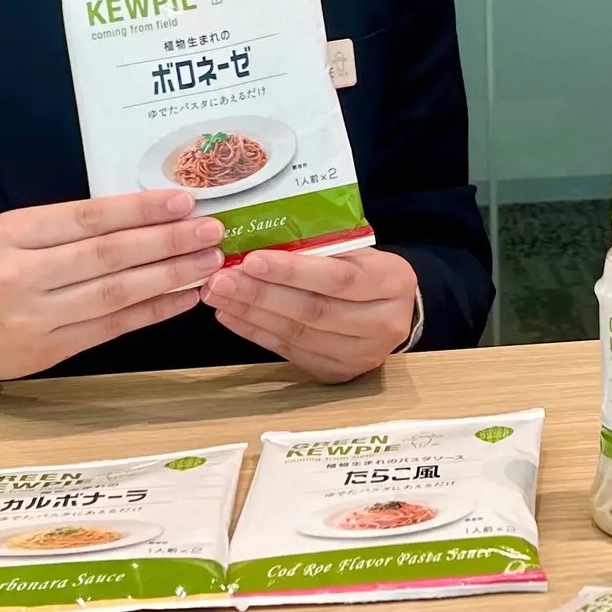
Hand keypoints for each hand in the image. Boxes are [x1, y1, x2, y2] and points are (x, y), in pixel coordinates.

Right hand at [0, 190, 224, 380]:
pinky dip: (153, 310)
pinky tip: (185, 296)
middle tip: (211, 231)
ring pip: (116, 294)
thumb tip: (151, 214)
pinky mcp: (51, 350)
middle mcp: (20, 275)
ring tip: (207, 262)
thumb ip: (72, 226)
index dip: (139, 210)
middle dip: (167, 242)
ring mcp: (35, 318)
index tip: (184, 202)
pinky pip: (113, 327)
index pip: (87, 217)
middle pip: (107, 256)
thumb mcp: (16, 233)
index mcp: (11, 233)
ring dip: (170, 277)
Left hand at [202, 247, 419, 381]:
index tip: (251, 260)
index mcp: (392, 282)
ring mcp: (361, 355)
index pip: (339, 278)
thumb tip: (258, 238)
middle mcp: (383, 324)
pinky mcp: (338, 372)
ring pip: (297, 334)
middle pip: (314, 311)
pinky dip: (255, 332)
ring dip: (251, 313)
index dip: (293, 272)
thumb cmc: (366, 270)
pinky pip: (289, 351)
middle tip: (221, 280)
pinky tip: (231, 315)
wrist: (393, 310)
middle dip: (261, 294)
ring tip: (218, 295)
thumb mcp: (358, 250)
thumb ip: (321, 247)